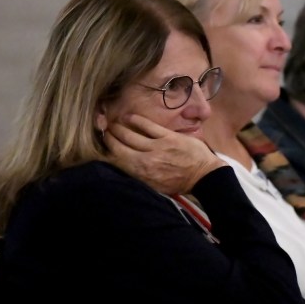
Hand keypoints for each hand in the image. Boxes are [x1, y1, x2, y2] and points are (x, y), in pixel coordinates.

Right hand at [104, 114, 226, 194]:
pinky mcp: (168, 137)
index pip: (116, 160)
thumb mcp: (155, 186)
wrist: (204, 175)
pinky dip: (135, 120)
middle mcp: (146, 160)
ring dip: (119, 127)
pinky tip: (128, 117)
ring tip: (112, 123)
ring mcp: (157, 147)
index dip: (105, 151)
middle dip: (109, 137)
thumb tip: (121, 164)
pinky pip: (147, 126)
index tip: (101, 144)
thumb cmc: (179, 183)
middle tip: (103, 130)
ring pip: (130, 134)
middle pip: (120, 145)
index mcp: (142, 174)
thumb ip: (138, 175)